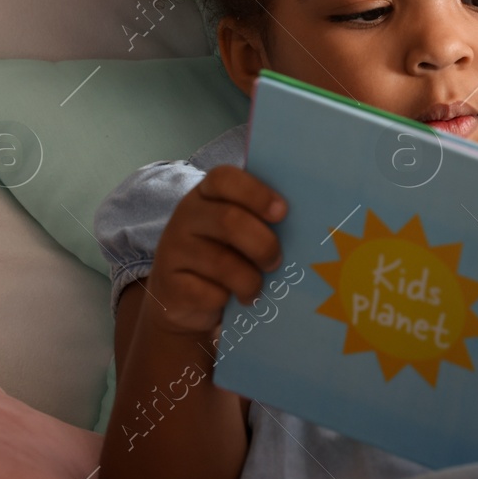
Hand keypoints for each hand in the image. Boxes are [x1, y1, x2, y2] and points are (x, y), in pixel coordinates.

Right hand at [144, 166, 286, 335]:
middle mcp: (186, 215)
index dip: (256, 193)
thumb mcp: (238, 230)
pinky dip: (227, 299)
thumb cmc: (224, 255)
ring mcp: (174, 250)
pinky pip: (209, 294)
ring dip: (250, 279)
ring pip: (223, 263)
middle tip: (276, 261)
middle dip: (263, 244)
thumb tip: (306, 223)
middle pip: (229, 221)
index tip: (282, 212)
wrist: (183, 300)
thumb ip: (260, 218)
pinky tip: (230, 300)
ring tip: (256, 287)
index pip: (225, 178)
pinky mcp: (170, 286)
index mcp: (206, 194)